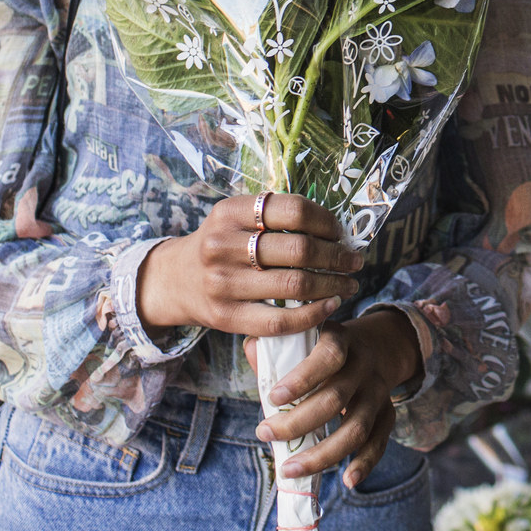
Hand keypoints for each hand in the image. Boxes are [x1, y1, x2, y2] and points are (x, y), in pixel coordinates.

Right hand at [136, 193, 363, 336]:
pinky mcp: (227, 316)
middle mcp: (224, 245)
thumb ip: (277, 218)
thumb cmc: (223, 245)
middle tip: (355, 261)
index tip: (341, 233)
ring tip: (349, 283)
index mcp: (231, 212)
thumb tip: (338, 229)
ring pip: (295, 286)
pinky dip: (314, 314)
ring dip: (333, 285)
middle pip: (299, 249)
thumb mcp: (238, 218)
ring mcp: (224, 283)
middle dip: (337, 257)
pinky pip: (280, 321)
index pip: (294, 210)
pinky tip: (331, 305)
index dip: (327, 222)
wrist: (176, 280)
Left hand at [248, 310, 421, 487]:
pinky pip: (379, 441)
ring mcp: (377, 392)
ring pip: (357, 428)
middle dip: (298, 423)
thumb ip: (279, 345)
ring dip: (323, 454)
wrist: (380, 345)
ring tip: (289, 470)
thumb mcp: (307, 335)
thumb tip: (253, 351)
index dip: (302, 379)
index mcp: (341, 341)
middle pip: (336, 399)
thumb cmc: (326, 347)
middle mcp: (363, 367)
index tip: (273, 398)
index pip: (328, 357)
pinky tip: (348, 480)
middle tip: (265, 434)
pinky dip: (365, 463)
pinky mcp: (387, 413)